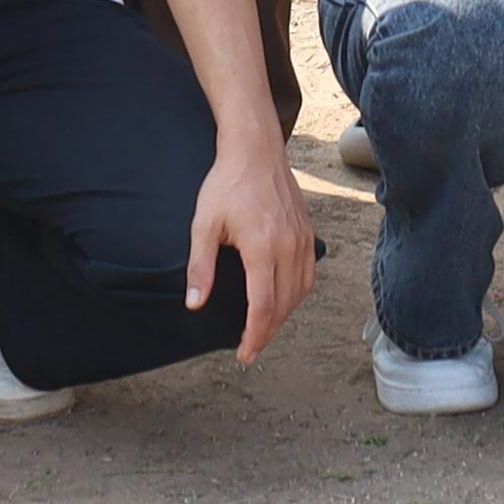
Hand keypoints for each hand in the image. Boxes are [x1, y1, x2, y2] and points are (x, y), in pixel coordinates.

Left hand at [187, 126, 317, 359]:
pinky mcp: (307, 232)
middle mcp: (288, 246)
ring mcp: (301, 239)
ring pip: (300, 293)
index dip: (255, 335)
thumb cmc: (227, 183)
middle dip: (267, 333)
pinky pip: (308, 275)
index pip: (263, 306)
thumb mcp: (204, 224)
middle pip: (284, 305)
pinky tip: (282, 300)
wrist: (256, 149)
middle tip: (250, 350)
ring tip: (264, 329)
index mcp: (262, 246)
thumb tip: (195, 303)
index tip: (245, 354)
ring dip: (283, 316)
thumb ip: (200, 266)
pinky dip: (296, 295)